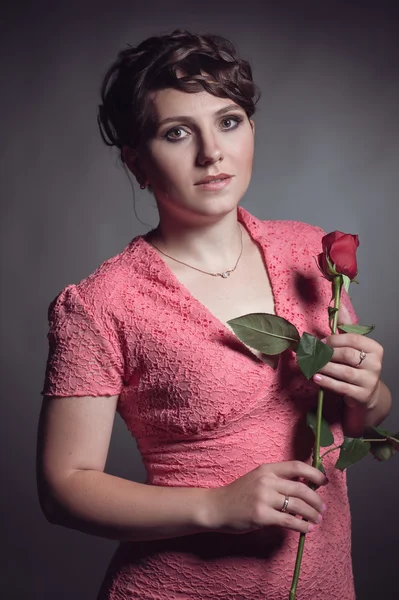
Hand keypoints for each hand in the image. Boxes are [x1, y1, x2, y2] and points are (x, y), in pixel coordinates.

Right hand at [208, 461, 326, 534]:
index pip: (296, 466)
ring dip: (312, 514)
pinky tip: (307, 530)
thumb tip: (304, 487)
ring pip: (297, 505)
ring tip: (317, 520)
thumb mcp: (257, 479)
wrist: (216, 507)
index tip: (324, 482)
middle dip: (317, 499)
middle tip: (323, 508)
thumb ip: (277, 480)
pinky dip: (302, 526)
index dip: (314, 473)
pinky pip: (289, 521)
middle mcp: (266, 480)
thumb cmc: (238, 494)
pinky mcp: (261, 515)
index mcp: (267, 469)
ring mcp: (263, 498)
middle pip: (301, 488)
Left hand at [313, 304, 382, 408]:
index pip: (352, 339)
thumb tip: (336, 303)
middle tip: (311, 355)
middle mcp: (376, 364)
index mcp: (375, 348)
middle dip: (326, 354)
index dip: (333, 340)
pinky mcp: (362, 395)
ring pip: (343, 371)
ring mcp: (370, 380)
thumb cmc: (356, 366)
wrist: (366, 394)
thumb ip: (345, 326)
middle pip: (347, 355)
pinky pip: (341, 387)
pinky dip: (326, 382)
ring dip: (323, 368)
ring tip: (310, 366)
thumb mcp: (353, 346)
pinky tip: (316, 378)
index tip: (319, 343)